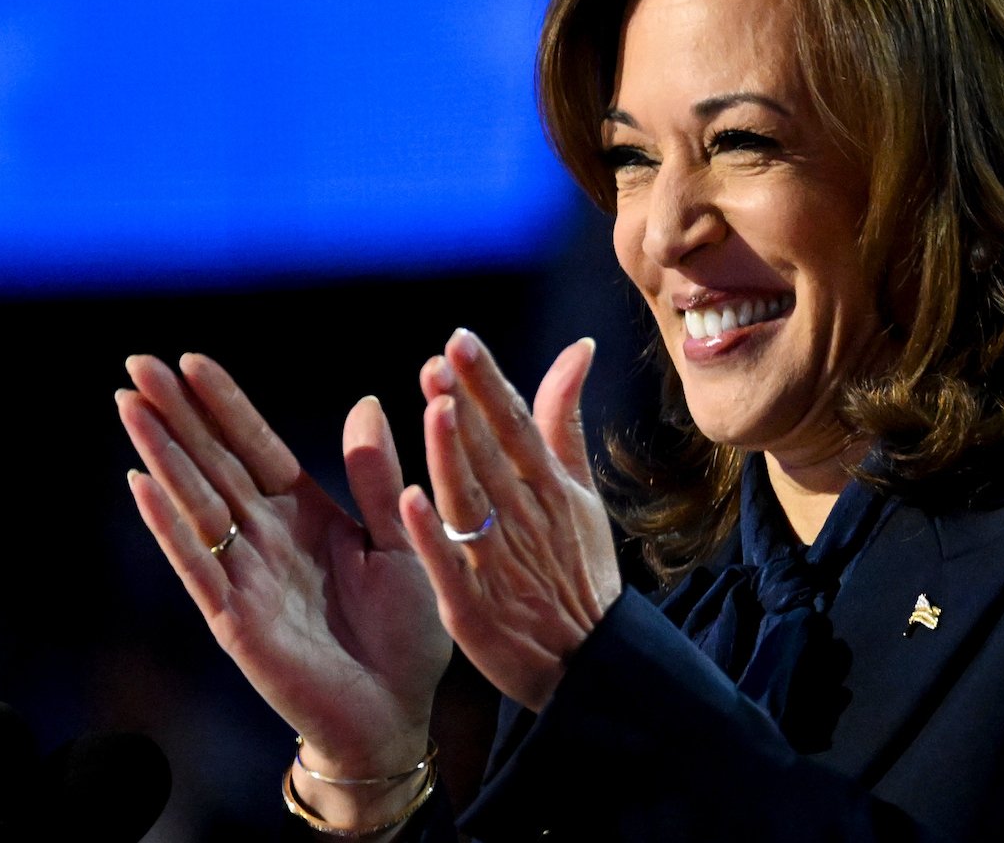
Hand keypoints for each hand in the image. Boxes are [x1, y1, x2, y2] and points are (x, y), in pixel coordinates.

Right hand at [115, 355, 450, 785]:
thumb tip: (367, 403)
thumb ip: (376, 477)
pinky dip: (169, 525)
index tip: (191, 359)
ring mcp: (244, 577)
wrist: (396, 713)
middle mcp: (266, 538)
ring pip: (196, 503)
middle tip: (136, 362)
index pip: (255, 446)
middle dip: (175, 414)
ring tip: (129, 406)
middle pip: (213, 463)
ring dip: (162, 455)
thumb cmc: (403, 632)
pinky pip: (198, 565)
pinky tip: (140, 484)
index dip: (224, 404)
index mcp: (305, 514)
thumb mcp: (401, 539)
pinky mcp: (236, 620)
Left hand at [399, 330, 621, 710]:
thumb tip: (578, 348)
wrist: (592, 662)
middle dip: (467, 407)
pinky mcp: (473, 609)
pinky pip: (450, 567)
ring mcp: (499, 564)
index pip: (516, 424)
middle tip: (438, 362)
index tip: (460, 341)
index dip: (488, 383)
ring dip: (452, 456)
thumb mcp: (581, 491)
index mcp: (550, 488)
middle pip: (491, 456)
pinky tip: (410, 500)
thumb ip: (565, 420)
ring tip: (436, 409)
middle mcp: (525, 519)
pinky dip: (432, 535)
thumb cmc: (581, 570)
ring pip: (471, 502)